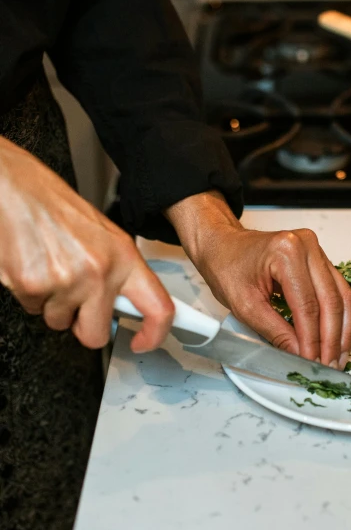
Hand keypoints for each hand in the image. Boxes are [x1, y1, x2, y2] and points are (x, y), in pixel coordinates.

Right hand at [0, 136, 173, 351]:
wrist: (13, 188)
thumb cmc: (55, 206)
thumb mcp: (103, 235)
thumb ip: (118, 272)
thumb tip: (127, 304)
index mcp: (124, 257)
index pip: (158, 307)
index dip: (154, 334)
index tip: (143, 341)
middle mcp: (99, 272)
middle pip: (95, 335)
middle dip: (83, 326)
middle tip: (76, 305)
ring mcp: (65, 282)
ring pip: (59, 322)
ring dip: (53, 304)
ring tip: (49, 268)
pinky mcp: (32, 286)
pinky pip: (33, 309)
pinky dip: (30, 294)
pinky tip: (32, 265)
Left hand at [166, 192, 350, 367]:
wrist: (223, 245)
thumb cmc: (227, 267)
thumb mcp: (244, 305)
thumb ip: (275, 331)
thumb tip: (299, 355)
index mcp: (286, 252)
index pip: (307, 305)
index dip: (312, 340)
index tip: (312, 363)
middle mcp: (307, 246)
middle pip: (330, 300)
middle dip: (331, 339)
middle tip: (329, 366)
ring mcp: (317, 250)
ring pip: (341, 295)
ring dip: (342, 330)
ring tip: (338, 358)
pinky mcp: (320, 258)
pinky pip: (338, 290)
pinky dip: (340, 316)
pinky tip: (338, 338)